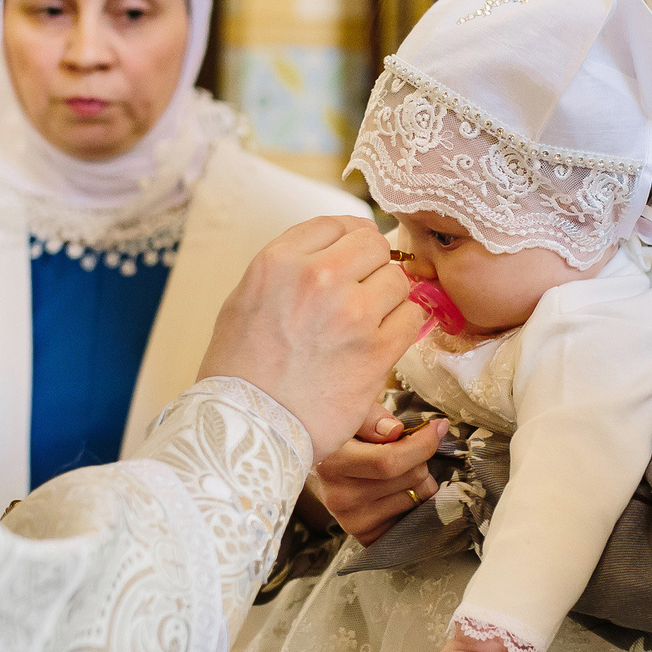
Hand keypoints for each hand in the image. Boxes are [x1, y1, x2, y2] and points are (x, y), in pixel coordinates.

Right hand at [196, 217, 423, 458]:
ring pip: (398, 281)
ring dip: (388, 299)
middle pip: (373, 246)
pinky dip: (401, 327)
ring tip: (368, 322)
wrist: (248, 427)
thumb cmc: (240, 371)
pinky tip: (381, 341)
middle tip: (364, 291)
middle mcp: (318, 278)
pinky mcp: (376, 349)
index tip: (355, 256)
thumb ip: (287, 270)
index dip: (351, 239)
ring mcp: (351, 313)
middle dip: (372, 266)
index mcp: (280, 262)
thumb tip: (329, 253)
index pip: (336, 224)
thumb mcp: (244, 300)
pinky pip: (411, 317)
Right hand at [308, 407, 446, 543]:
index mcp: (333, 463)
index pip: (390, 461)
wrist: (314, 467)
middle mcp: (340, 497)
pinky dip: (413, 500)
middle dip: (419, 458)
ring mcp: (352, 521)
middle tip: (402, 450)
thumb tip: (396, 431)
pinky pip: (412, 517)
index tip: (437, 427)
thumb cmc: (341, 435)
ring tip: (395, 470)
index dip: (422, 443)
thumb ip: (372, 418)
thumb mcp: (352, 415)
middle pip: (413, 477)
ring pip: (418, 497)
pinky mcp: (366, 535)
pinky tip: (395, 490)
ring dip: (418, 481)